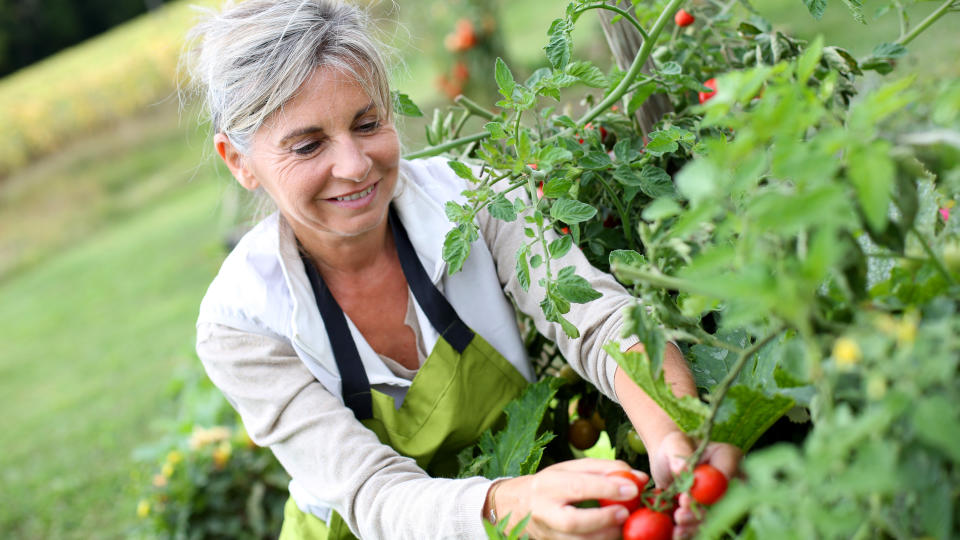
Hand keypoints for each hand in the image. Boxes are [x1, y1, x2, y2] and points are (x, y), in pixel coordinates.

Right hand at [489, 458, 646, 539]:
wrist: (515, 506)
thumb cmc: (551, 484)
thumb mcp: (571, 469)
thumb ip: (605, 469)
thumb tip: (640, 478)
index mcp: (548, 484)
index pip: (578, 486)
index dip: (607, 488)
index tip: (632, 488)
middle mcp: (545, 511)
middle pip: (573, 521)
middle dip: (603, 519)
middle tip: (625, 513)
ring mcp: (547, 534)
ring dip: (604, 536)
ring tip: (622, 527)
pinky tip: (612, 535)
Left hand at [650, 431, 741, 539]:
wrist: (668, 463)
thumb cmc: (673, 447)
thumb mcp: (673, 443)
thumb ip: (678, 453)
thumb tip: (682, 470)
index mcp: (729, 457)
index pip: (726, 476)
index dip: (708, 492)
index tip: (685, 499)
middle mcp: (733, 480)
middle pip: (724, 502)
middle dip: (702, 513)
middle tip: (680, 516)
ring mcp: (724, 498)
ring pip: (715, 517)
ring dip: (696, 526)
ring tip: (677, 528)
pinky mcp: (713, 512)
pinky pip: (706, 525)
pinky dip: (692, 531)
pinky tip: (678, 535)